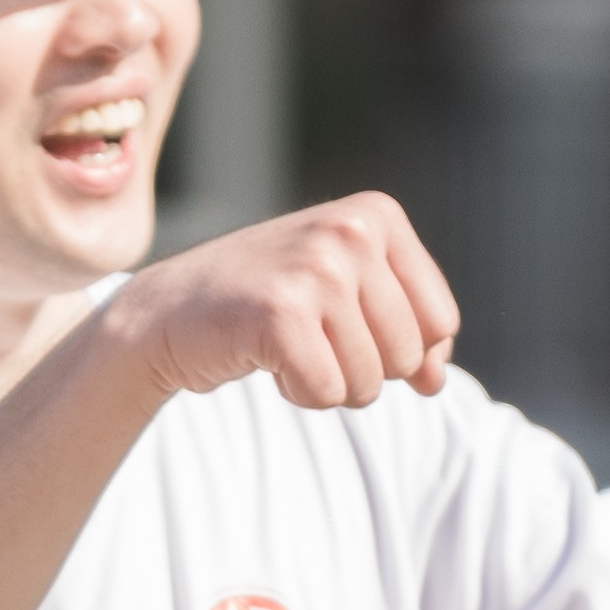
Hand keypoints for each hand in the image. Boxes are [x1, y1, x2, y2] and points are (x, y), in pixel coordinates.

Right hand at [96, 195, 460, 409]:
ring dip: (326, 382)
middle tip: (307, 335)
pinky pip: (326, 393)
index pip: (441, 322)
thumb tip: (437, 381)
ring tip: (284, 342)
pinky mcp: (281, 311)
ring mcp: (317, 268)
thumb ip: (408, 331)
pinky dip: (297, 392)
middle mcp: (352, 231)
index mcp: (378, 215)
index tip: (347, 326)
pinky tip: (265, 357)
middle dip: (362, 369)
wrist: (168, 309)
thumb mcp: (348, 297)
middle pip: (409, 356)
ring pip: (370, 382)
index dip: (402, 349)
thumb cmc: (266, 304)